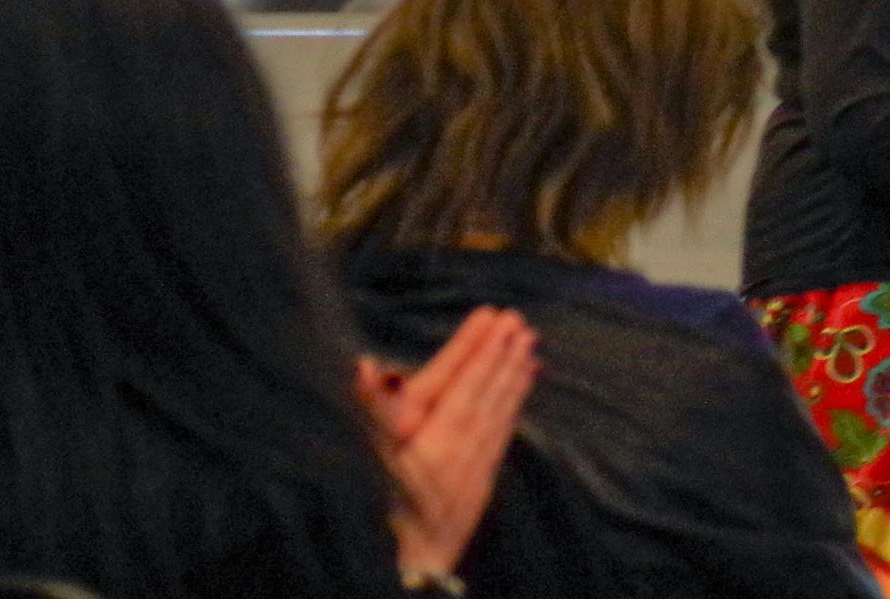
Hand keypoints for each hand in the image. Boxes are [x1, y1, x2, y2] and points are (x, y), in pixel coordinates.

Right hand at [358, 304, 537, 577]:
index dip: (472, 351)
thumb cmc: (369, 522)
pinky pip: (499, 441)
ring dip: (512, 380)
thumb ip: (367, 416)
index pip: (454, 388)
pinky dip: (510, 412)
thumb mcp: (361, 466)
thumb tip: (365, 365)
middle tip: (518, 321)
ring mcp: (471, 479)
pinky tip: (518, 395)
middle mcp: (457, 461)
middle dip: (500, 358)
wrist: (396, 582)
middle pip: (482, 398)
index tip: (491, 317)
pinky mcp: (476, 495)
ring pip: (497, 419)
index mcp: (428, 450)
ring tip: (529, 347)